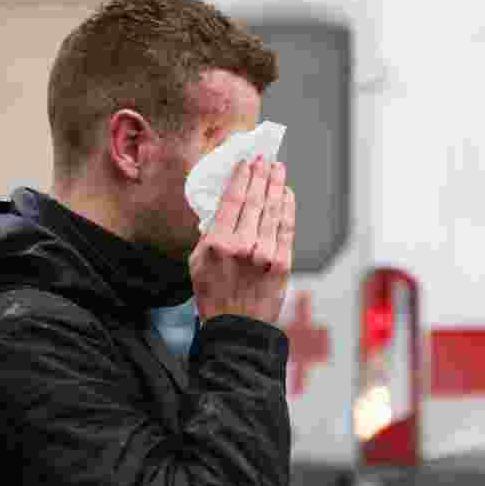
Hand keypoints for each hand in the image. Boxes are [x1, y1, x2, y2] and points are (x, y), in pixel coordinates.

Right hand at [189, 156, 295, 324]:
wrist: (237, 328)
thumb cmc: (213, 295)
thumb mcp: (196, 263)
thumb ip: (208, 234)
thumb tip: (222, 207)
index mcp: (217, 243)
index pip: (232, 200)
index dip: (241, 177)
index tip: (245, 161)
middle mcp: (243, 245)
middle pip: (255, 200)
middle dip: (261, 174)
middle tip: (265, 158)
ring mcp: (265, 254)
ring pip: (273, 210)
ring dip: (276, 185)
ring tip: (278, 168)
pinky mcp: (283, 263)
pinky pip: (287, 228)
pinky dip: (288, 207)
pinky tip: (287, 194)